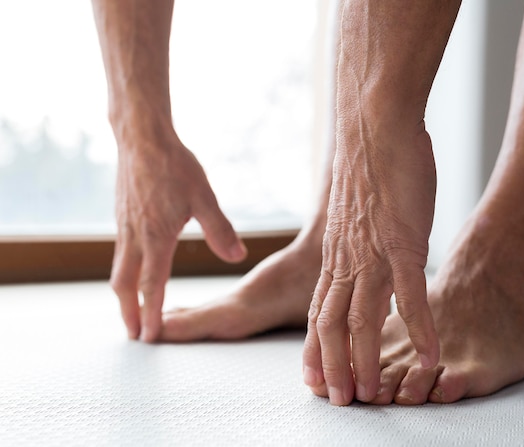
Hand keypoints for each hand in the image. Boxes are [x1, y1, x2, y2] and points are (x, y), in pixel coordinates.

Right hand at [110, 129, 246, 341]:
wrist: (142, 137)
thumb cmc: (175, 165)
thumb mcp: (204, 197)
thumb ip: (220, 230)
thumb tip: (238, 256)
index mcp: (156, 236)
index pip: (153, 285)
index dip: (152, 313)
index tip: (151, 336)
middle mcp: (134, 236)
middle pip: (126, 285)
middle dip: (129, 313)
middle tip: (134, 336)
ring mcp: (124, 226)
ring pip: (119, 270)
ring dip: (125, 295)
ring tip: (131, 311)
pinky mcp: (121, 216)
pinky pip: (119, 253)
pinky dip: (124, 273)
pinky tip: (134, 272)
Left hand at [303, 128, 439, 404]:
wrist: (374, 127)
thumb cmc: (370, 168)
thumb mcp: (357, 216)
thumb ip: (358, 245)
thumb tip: (363, 262)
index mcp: (336, 256)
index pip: (317, 312)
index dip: (314, 349)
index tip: (313, 378)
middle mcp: (348, 261)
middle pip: (332, 325)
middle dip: (333, 366)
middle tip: (339, 401)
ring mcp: (374, 254)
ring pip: (362, 318)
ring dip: (366, 360)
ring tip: (374, 394)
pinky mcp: (403, 242)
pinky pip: (409, 295)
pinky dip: (419, 329)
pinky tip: (429, 355)